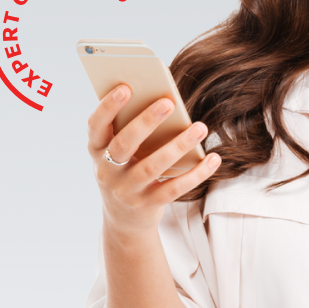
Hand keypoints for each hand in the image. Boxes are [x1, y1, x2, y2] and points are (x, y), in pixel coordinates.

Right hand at [86, 84, 220, 236]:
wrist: (123, 220)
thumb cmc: (125, 171)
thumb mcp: (118, 153)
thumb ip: (131, 130)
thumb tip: (162, 100)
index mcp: (96, 150)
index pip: (96, 125)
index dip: (107, 106)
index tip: (126, 87)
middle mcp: (107, 171)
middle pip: (124, 144)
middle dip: (146, 122)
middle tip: (169, 102)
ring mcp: (127, 190)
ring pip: (153, 166)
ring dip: (178, 145)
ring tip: (200, 127)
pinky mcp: (148, 205)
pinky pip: (174, 188)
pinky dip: (196, 174)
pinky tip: (212, 159)